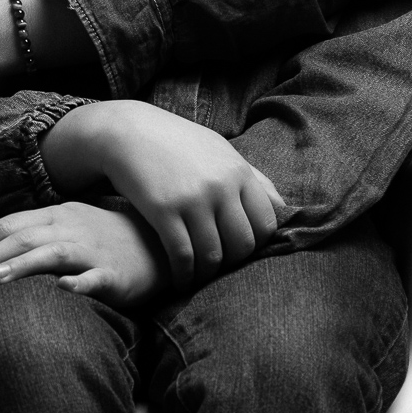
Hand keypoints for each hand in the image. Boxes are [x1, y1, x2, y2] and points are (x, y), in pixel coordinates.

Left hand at [0, 203, 164, 307]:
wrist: (158, 244)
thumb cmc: (103, 236)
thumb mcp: (60, 223)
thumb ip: (20, 226)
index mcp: (55, 216)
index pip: (10, 226)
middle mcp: (71, 228)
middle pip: (23, 238)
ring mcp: (93, 249)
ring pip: (53, 253)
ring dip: (23, 265)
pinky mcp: (115, 273)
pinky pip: (96, 276)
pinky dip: (80, 282)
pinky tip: (64, 289)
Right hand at [42, 101, 288, 289]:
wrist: (127, 131)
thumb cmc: (177, 144)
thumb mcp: (219, 152)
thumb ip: (252, 179)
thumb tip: (284, 208)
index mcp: (238, 171)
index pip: (266, 224)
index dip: (256, 244)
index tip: (238, 250)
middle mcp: (220, 185)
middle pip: (242, 245)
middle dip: (231, 263)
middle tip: (217, 267)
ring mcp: (193, 199)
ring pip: (213, 257)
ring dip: (205, 276)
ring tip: (197, 278)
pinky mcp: (164, 211)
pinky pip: (182, 257)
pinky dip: (183, 276)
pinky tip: (179, 280)